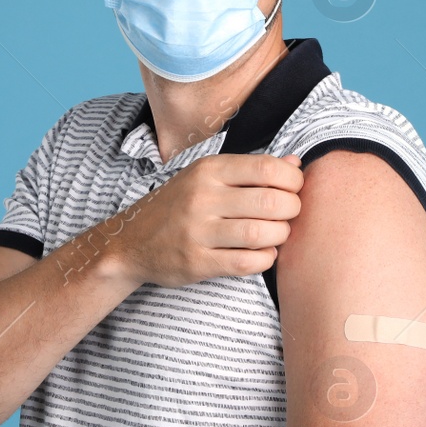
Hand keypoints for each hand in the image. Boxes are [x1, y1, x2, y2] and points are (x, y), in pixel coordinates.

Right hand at [111, 153, 303, 287]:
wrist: (130, 242)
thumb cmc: (178, 206)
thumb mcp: (207, 177)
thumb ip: (251, 170)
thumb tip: (295, 163)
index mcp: (209, 170)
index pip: (267, 169)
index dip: (292, 180)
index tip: (293, 189)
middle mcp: (202, 197)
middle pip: (270, 202)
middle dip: (292, 210)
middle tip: (288, 215)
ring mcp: (197, 231)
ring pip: (260, 234)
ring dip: (280, 236)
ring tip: (276, 234)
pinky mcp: (196, 262)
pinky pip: (245, 263)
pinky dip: (265, 259)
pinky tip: (263, 253)